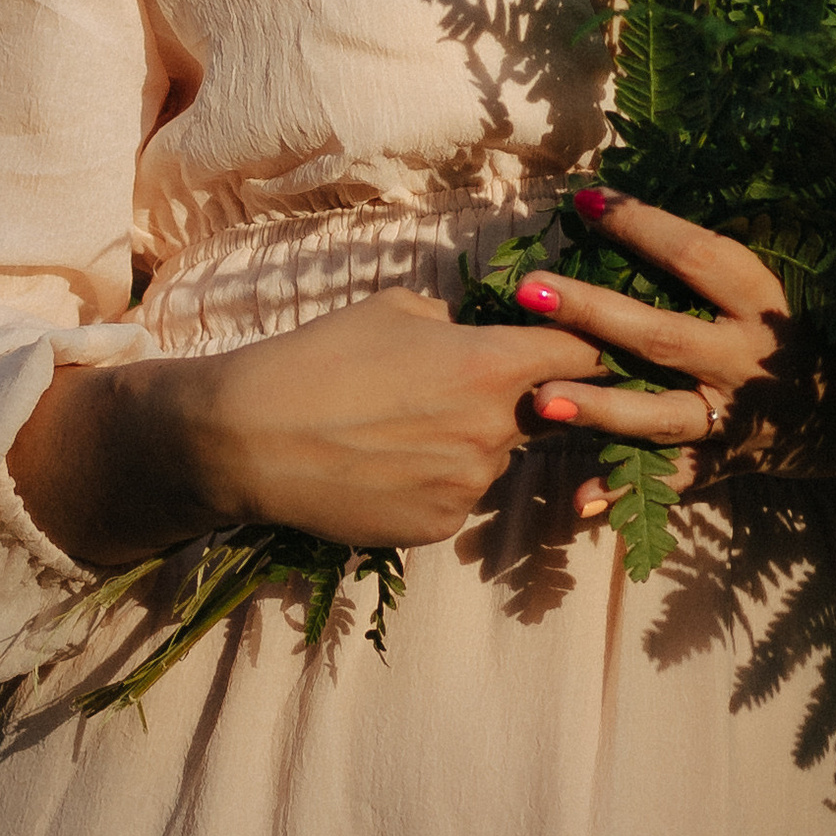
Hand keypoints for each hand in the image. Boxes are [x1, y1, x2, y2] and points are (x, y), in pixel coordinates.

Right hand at [11, 285, 611, 567]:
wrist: (247, 439)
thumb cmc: (318, 358)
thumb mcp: (394, 309)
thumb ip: (458, 323)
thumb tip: (482, 332)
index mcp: (492, 365)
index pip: (582, 354)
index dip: (587, 346)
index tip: (588, 345)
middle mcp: (495, 431)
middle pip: (544, 412)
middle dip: (522, 398)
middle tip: (459, 388)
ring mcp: (469, 487)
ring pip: (494, 458)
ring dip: (470, 443)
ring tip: (398, 428)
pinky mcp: (438, 527)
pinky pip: (457, 497)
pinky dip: (434, 481)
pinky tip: (382, 465)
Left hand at [504, 188, 804, 523]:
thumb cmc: (794, 332)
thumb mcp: (765, 291)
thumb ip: (705, 267)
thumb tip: (620, 213)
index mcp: (759, 301)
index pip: (695, 255)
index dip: (640, 225)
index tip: (584, 201)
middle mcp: (747, 357)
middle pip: (662, 334)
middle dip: (593, 312)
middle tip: (531, 290)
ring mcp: (736, 415)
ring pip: (662, 414)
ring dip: (602, 408)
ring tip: (542, 400)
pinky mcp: (729, 461)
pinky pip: (672, 479)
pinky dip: (628, 491)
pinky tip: (580, 497)